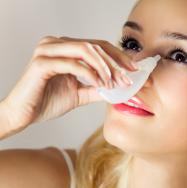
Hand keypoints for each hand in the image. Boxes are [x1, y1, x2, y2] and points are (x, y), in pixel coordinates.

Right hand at [2, 36, 136, 134]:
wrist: (23, 115)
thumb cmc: (47, 102)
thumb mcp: (79, 94)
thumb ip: (97, 88)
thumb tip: (119, 87)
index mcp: (65, 48)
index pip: (97, 45)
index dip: (118, 56)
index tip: (133, 69)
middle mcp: (56, 44)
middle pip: (95, 45)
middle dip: (115, 62)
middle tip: (127, 77)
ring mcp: (47, 50)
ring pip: (85, 50)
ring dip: (104, 67)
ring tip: (113, 83)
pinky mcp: (42, 63)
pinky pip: (73, 64)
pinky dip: (90, 74)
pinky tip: (99, 85)